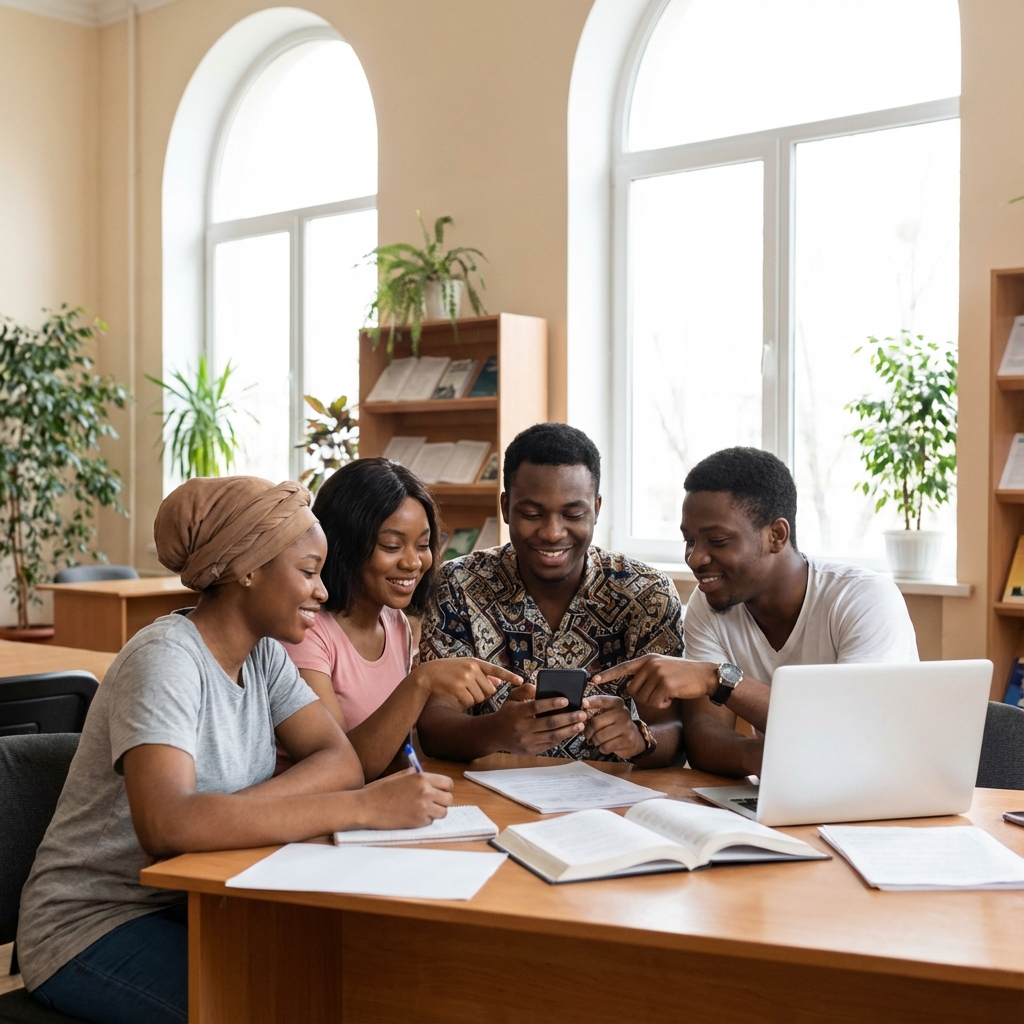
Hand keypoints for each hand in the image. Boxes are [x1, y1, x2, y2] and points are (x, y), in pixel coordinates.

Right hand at [348, 768, 453, 829]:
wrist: (367, 807)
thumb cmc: (381, 791)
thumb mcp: (400, 776)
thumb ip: (417, 776)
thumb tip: (431, 780)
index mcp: (421, 778)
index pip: (448, 783)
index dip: (444, 788)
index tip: (439, 791)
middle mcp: (425, 792)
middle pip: (449, 799)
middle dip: (441, 801)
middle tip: (431, 803)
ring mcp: (423, 808)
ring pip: (443, 812)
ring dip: (435, 812)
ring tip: (421, 810)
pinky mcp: (418, 822)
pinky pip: (430, 822)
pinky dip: (424, 821)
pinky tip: (412, 816)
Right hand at [410, 658, 521, 708]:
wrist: (428, 674)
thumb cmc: (448, 672)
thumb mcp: (465, 668)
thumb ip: (481, 674)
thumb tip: (498, 682)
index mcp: (476, 662)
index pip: (496, 669)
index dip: (509, 676)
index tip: (521, 681)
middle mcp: (472, 668)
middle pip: (489, 690)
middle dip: (482, 693)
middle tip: (469, 689)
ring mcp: (465, 677)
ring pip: (480, 697)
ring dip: (472, 699)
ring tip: (461, 690)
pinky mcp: (458, 687)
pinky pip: (470, 702)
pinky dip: (465, 702)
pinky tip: (456, 695)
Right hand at [490, 683, 587, 754]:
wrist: (495, 735)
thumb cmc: (508, 713)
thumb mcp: (511, 698)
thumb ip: (524, 690)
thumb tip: (537, 687)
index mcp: (517, 712)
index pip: (536, 707)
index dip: (552, 704)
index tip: (566, 700)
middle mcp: (522, 728)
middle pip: (548, 723)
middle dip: (568, 718)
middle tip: (582, 714)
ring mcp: (526, 741)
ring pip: (552, 736)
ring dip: (569, 730)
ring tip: (581, 724)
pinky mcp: (531, 751)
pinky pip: (549, 744)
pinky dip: (561, 738)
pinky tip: (570, 732)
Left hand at [581, 695, 645, 758]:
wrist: (634, 737)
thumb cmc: (615, 723)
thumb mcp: (609, 712)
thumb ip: (596, 708)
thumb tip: (580, 709)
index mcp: (617, 703)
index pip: (602, 700)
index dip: (591, 702)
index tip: (583, 703)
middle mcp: (622, 713)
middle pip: (595, 722)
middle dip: (588, 730)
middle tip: (588, 733)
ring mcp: (626, 727)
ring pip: (599, 737)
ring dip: (595, 740)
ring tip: (598, 739)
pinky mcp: (626, 740)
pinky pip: (606, 746)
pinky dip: (602, 748)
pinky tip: (605, 745)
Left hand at [591, 656, 716, 708]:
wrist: (705, 676)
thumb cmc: (683, 676)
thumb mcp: (662, 668)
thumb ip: (646, 674)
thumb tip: (628, 689)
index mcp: (647, 659)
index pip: (623, 667)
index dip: (608, 675)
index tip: (594, 680)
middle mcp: (650, 664)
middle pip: (632, 690)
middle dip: (643, 697)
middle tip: (659, 694)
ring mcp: (658, 673)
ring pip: (642, 698)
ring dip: (655, 702)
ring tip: (668, 694)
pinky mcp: (666, 684)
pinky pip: (655, 702)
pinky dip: (663, 704)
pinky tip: (672, 697)